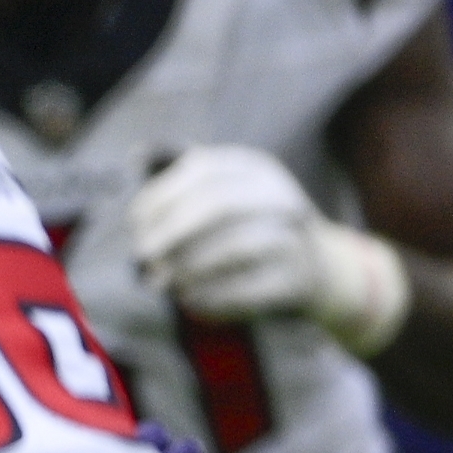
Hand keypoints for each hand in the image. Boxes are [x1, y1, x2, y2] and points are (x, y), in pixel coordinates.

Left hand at [126, 145, 409, 356]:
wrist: (317, 265)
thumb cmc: (247, 225)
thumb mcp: (222, 190)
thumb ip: (178, 172)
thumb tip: (136, 153)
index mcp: (255, 168)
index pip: (203, 170)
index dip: (161, 196)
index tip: (135, 224)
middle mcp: (279, 197)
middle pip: (219, 204)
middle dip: (171, 231)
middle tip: (142, 255)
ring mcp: (294, 237)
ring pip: (235, 247)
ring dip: (188, 267)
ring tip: (161, 282)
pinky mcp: (296, 279)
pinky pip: (248, 288)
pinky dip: (211, 295)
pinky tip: (188, 299)